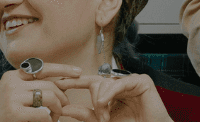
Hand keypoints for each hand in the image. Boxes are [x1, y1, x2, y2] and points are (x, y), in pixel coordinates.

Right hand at [0, 62, 80, 121]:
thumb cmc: (2, 115)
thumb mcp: (13, 95)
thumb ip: (31, 88)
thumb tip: (59, 85)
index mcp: (12, 75)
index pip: (42, 67)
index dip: (62, 68)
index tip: (78, 72)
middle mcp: (12, 82)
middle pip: (49, 85)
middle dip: (62, 98)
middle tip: (63, 109)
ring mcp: (12, 96)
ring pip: (49, 97)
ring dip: (58, 110)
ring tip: (55, 118)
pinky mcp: (13, 112)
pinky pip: (43, 114)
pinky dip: (49, 121)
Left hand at [56, 73, 170, 121]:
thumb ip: (85, 114)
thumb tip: (65, 108)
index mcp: (112, 92)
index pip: (90, 83)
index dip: (74, 83)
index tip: (58, 84)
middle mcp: (121, 84)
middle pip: (96, 83)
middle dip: (93, 101)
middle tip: (101, 119)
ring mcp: (131, 81)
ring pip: (105, 83)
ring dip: (101, 102)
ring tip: (106, 118)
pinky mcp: (142, 81)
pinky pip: (118, 83)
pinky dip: (109, 94)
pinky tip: (104, 104)